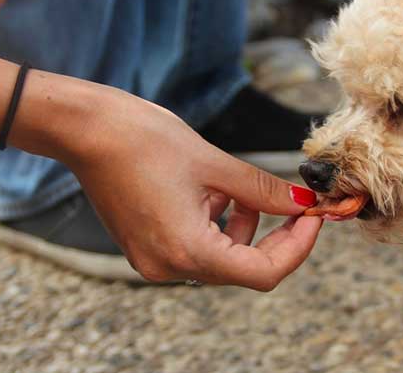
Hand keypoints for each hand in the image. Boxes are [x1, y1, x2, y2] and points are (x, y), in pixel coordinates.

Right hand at [58, 83, 321, 289]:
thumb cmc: (145, 140)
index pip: (264, 273)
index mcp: (188, 251)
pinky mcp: (148, 248)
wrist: (87, 130)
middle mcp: (169, 266)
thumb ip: (266, 191)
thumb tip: (305, 204)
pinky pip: (200, 248)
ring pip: (224, 258)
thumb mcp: (217, 166)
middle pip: (245, 268)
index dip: (298, 247)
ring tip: (244, 191)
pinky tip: (217, 194)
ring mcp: (155, 260)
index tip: (315, 217)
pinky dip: (221, 225)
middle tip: (300, 205)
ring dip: (248, 228)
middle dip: (278, 236)